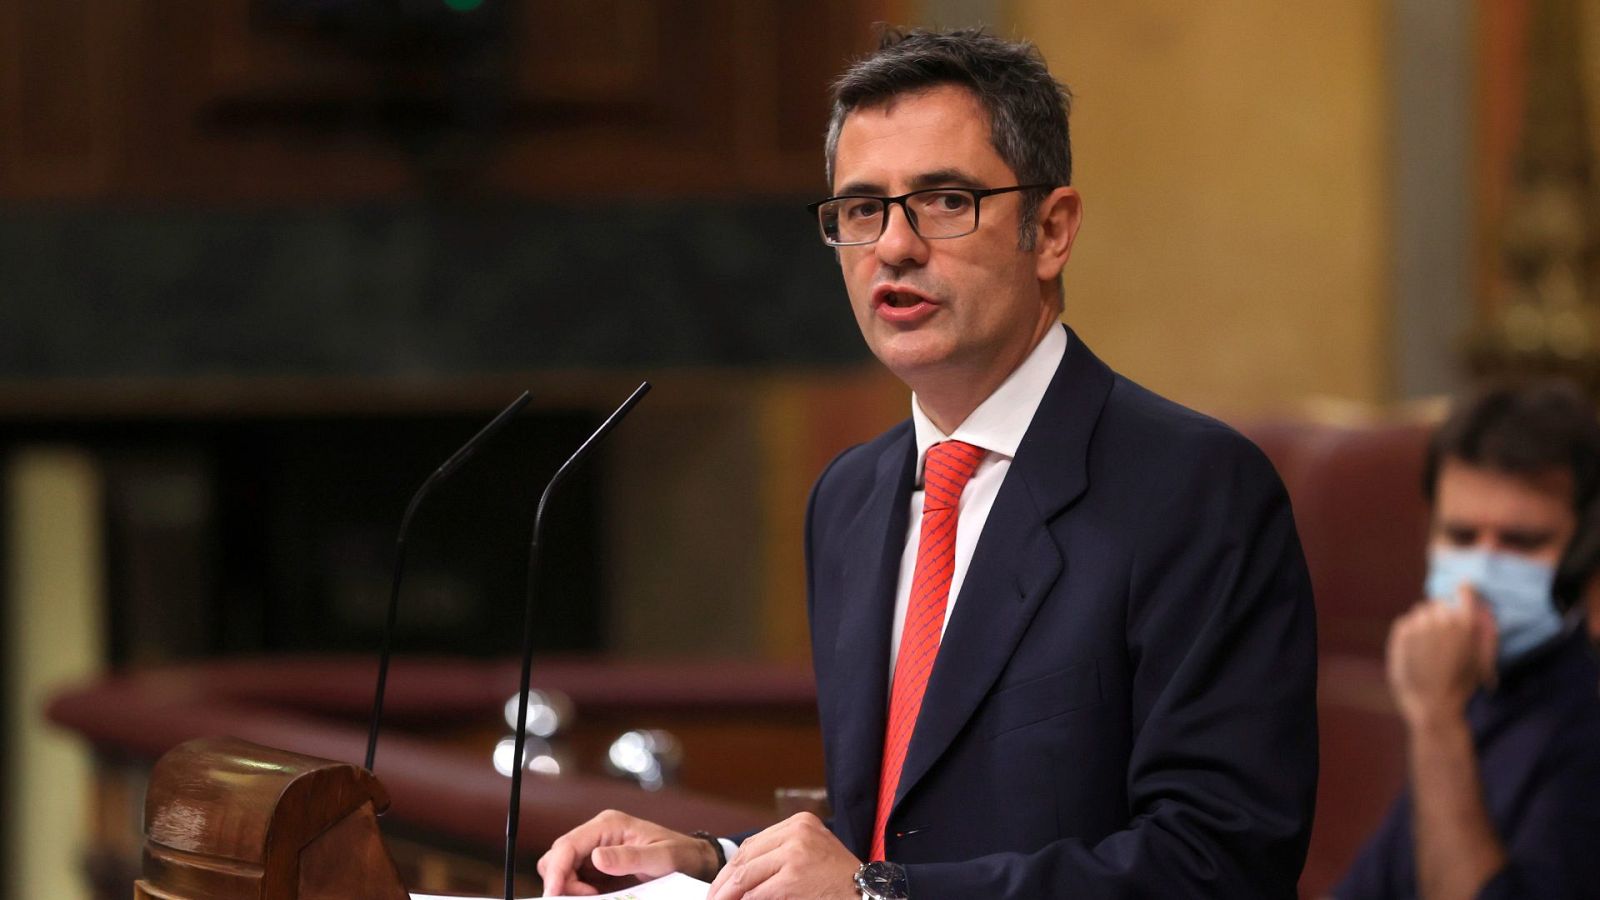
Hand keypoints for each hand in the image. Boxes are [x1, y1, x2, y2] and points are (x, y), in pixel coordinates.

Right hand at [537, 809, 717, 896]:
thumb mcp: (662, 857)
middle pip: (558, 856)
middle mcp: (598, 833)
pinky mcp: (599, 866)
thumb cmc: (681, 854)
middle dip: (562, 880)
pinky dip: (577, 890)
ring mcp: (596, 849)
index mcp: (609, 824)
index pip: (568, 845)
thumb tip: (596, 858)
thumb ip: (630, 857)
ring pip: (562, 867)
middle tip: (586, 899)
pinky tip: (595, 898)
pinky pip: (575, 878)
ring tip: (594, 898)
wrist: (693, 860)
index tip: (554, 895)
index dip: (556, 870)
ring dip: (569, 886)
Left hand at [706, 812, 859, 899]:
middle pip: (746, 856)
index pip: (754, 843)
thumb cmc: (839, 879)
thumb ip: (780, 855)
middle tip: (713, 897)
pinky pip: (758, 892)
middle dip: (725, 881)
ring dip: (729, 894)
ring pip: (747, 874)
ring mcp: (795, 853)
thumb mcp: (812, 853)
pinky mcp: (793, 877)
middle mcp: (797, 832)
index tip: (720, 882)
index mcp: (800, 822)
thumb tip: (741, 875)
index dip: (732, 866)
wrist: (868, 893)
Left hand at [1385, 587, 1496, 726]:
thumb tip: (1483, 609)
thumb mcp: (1483, 660)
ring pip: (1421, 611)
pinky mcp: (1402, 632)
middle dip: (1442, 616)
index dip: (1464, 591)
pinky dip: (1409, 632)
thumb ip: (1485, 633)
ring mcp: (1421, 624)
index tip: (1462, 590)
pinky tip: (1415, 651)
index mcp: (1467, 624)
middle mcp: (1444, 619)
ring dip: (1425, 623)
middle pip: (1439, 604)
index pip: (1465, 591)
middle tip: (1442, 637)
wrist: (1434, 704)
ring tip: (1428, 647)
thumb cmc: (1462, 686)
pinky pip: (1405, 622)